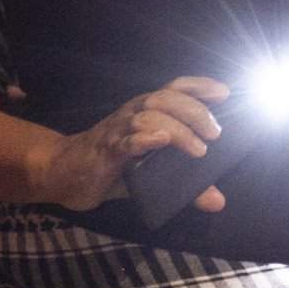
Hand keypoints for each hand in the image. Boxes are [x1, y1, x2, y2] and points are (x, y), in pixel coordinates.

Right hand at [40, 76, 230, 212]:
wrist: (64, 174)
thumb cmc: (113, 167)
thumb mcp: (154, 174)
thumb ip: (186, 185)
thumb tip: (218, 201)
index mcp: (146, 112)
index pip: (174, 89)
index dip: (198, 86)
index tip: (224, 92)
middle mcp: (133, 115)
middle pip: (165, 98)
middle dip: (195, 111)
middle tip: (215, 134)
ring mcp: (118, 131)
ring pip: (149, 116)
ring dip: (178, 129)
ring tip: (198, 149)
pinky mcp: (105, 151)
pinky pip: (125, 140)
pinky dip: (144, 139)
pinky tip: (161, 141)